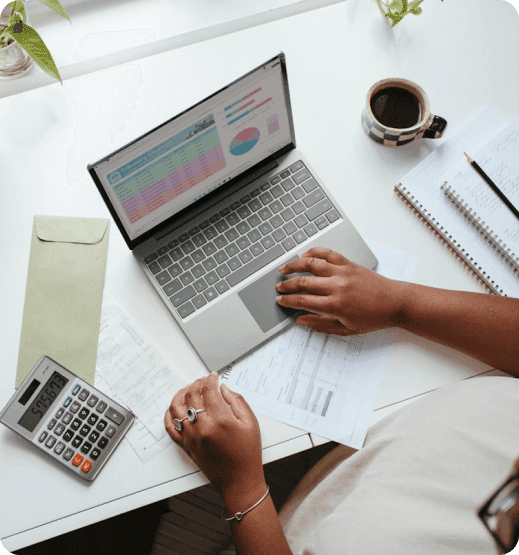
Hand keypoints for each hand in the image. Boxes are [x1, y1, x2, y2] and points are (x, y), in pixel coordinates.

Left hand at [165, 374, 265, 497]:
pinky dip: (169, 415)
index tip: (213, 376)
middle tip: (203, 381)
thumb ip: (237, 401)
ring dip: (181, 394)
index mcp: (220, 420)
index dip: (210, 380)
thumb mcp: (250, 423)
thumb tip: (223, 388)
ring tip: (188, 390)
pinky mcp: (186, 446)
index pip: (209, 391)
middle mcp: (202, 428)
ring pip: (176, 408)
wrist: (239, 480)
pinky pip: (170, 427)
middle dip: (197, 383)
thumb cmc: (247, 454)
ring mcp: (191, 437)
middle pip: (192, 396)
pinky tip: (175, 408)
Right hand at [276, 247, 405, 335]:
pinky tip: (305, 255)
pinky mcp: (349, 264)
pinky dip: (314, 252)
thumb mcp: (346, 329)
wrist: (394, 302)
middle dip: (287, 285)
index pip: (303, 301)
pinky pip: (327, 254)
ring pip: (311, 264)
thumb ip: (321, 325)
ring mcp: (343, 272)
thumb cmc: (373, 317)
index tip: (280, 300)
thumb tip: (302, 320)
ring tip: (284, 268)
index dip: (288, 301)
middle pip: (303, 282)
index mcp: (335, 305)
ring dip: (294, 265)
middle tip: (279, 288)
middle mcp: (337, 286)